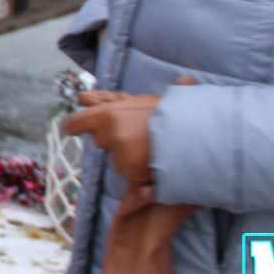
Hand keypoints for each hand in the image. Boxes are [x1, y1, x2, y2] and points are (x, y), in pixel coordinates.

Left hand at [61, 77, 194, 187]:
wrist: (198, 136)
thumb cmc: (173, 113)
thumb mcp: (142, 101)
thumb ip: (111, 99)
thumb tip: (82, 98)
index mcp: (108, 115)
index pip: (75, 123)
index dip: (77, 124)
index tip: (76, 127)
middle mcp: (111, 137)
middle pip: (99, 140)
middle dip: (114, 136)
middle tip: (138, 130)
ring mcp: (121, 158)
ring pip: (116, 156)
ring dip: (128, 152)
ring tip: (154, 143)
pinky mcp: (133, 175)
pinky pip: (129, 171)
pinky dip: (139, 167)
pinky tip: (156, 158)